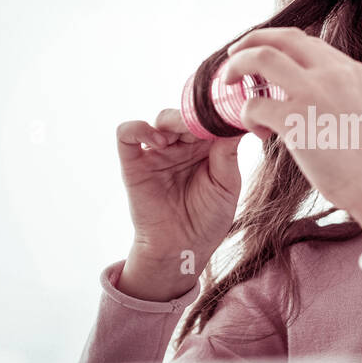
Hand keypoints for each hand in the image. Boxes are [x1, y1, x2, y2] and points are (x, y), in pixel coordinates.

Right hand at [113, 109, 243, 268]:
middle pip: (187, 114)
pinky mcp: (133, 162)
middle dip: (198, 116)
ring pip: (161, 118)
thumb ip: (228, 154)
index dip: (219, 114)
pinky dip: (139, 128)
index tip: (230, 113)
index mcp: (206, 148)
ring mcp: (157, 152)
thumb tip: (235, 122)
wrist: (182, 249)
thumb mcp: (227, 186)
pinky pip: (126, 133)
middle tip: (207, 124)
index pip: (211, 119)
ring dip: (174, 121)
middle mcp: (181, 145)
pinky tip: (160, 143)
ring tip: (184, 137)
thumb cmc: (208, 220)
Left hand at [223, 28, 361, 211]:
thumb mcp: (358, 105)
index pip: (304, 41)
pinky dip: (247, 115)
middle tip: (232, 56)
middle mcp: (333, 72)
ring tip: (229, 81)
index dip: (275, 43)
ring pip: (261, 57)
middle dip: (250, 41)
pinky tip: (257, 132)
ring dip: (238, 65)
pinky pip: (254, 104)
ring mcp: (314, 92)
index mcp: (349, 69)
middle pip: (281, 37)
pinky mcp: (296, 119)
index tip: (259, 54)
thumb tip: (297, 85)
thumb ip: (334, 88)